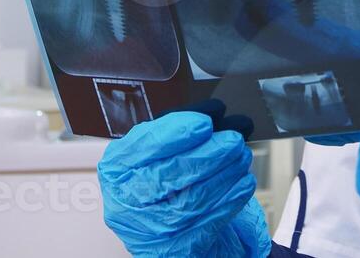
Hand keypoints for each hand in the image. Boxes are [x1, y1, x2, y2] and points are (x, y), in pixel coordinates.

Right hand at [98, 108, 270, 257]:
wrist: (158, 227)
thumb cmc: (155, 182)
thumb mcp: (152, 154)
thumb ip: (175, 133)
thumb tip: (213, 114)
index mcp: (116, 170)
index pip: (146, 146)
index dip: (178, 133)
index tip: (205, 123)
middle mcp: (126, 202)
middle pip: (172, 173)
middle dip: (210, 153)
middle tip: (234, 139)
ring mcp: (150, 229)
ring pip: (194, 198)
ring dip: (225, 174)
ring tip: (242, 156)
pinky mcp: (175, 248)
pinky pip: (209, 222)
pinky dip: (231, 199)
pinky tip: (243, 182)